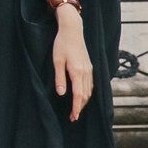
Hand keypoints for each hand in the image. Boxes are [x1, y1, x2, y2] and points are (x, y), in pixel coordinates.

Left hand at [51, 4, 93, 120]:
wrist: (72, 30)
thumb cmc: (61, 44)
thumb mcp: (57, 61)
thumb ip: (59, 78)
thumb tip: (62, 94)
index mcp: (77, 72)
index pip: (79, 95)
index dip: (76, 108)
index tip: (73, 117)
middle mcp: (86, 72)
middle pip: (85, 95)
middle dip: (80, 107)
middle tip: (73, 117)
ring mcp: (89, 69)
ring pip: (89, 90)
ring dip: (84, 101)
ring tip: (76, 109)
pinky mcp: (89, 66)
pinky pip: (90, 84)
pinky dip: (87, 93)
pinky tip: (83, 96)